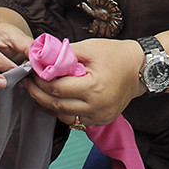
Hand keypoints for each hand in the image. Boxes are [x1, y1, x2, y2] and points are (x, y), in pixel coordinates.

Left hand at [23, 38, 143, 127]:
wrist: (140, 69)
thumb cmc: (116, 55)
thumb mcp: (90, 47)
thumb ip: (66, 53)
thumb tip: (43, 57)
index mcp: (94, 86)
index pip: (58, 89)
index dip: (41, 82)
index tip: (32, 73)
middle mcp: (97, 106)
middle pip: (58, 106)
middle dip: (39, 95)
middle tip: (28, 84)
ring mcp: (100, 116)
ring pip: (64, 116)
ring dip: (48, 105)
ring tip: (37, 92)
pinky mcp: (101, 120)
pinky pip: (76, 120)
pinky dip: (63, 111)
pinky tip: (55, 100)